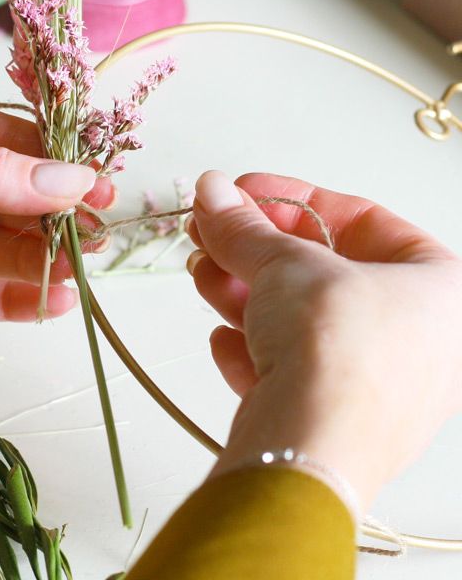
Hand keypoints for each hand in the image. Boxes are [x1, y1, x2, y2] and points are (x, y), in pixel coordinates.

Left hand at [0, 84, 112, 325]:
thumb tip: (68, 182)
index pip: (8, 144)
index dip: (56, 165)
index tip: (100, 184)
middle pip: (7, 200)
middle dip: (54, 216)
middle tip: (101, 233)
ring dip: (39, 259)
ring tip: (82, 269)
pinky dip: (10, 298)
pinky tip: (50, 300)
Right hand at [188, 170, 461, 509]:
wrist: (310, 451)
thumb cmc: (335, 348)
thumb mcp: (284, 263)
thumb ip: (244, 225)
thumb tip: (211, 189)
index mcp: (442, 289)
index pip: (362, 221)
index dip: (292, 199)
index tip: (241, 191)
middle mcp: (420, 340)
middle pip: (323, 273)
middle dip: (255, 251)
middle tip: (210, 230)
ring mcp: (379, 385)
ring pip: (301, 322)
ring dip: (242, 293)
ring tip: (201, 274)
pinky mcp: (336, 420)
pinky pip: (293, 369)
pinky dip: (254, 349)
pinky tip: (224, 340)